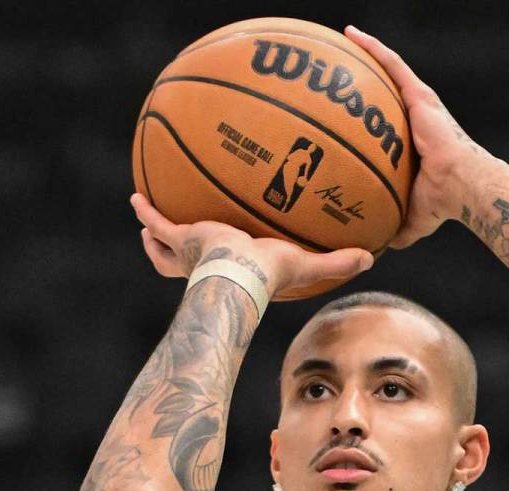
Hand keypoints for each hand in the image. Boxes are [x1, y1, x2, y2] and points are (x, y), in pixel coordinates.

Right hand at [131, 194, 373, 298]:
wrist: (240, 276)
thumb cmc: (270, 275)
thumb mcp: (307, 263)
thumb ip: (337, 261)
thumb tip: (371, 257)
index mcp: (233, 269)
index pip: (229, 268)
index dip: (227, 262)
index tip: (224, 251)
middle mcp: (207, 264)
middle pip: (184, 262)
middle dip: (174, 251)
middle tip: (168, 236)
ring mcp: (190, 251)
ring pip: (164, 247)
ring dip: (155, 237)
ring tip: (145, 220)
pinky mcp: (182, 238)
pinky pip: (159, 223)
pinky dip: (147, 212)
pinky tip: (136, 196)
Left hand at [345, 25, 499, 248]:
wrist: (463, 186)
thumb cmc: (444, 203)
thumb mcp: (413, 217)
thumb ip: (396, 228)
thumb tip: (379, 249)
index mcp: (414, 140)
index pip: (388, 119)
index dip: (370, 110)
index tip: (349, 105)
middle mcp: (416, 116)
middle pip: (386, 88)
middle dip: (365, 75)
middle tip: (338, 67)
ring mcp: (419, 103)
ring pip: (388, 68)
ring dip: (367, 51)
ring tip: (344, 38)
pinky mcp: (420, 95)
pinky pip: (392, 64)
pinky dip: (373, 48)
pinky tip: (352, 35)